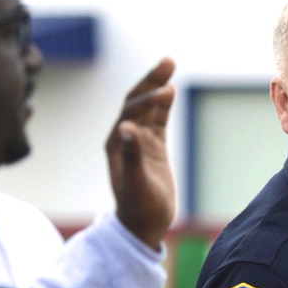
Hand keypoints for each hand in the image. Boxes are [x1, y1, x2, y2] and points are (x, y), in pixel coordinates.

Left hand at [107, 57, 177, 249]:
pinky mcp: (152, 147)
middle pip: (137, 101)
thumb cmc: (138, 209)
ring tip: (170, 64)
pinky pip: (158, 120)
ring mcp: (139, 141)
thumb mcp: (135, 184)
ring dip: (158, 87)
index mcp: (116, 143)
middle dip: (151, 81)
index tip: (168, 91)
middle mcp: (125, 137)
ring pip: (149, 107)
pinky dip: (163, 105)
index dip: (148, 100)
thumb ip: (132, 155)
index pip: (131, 112)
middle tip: (168, 61)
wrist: (143, 226)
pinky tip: (171, 91)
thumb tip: (127, 126)